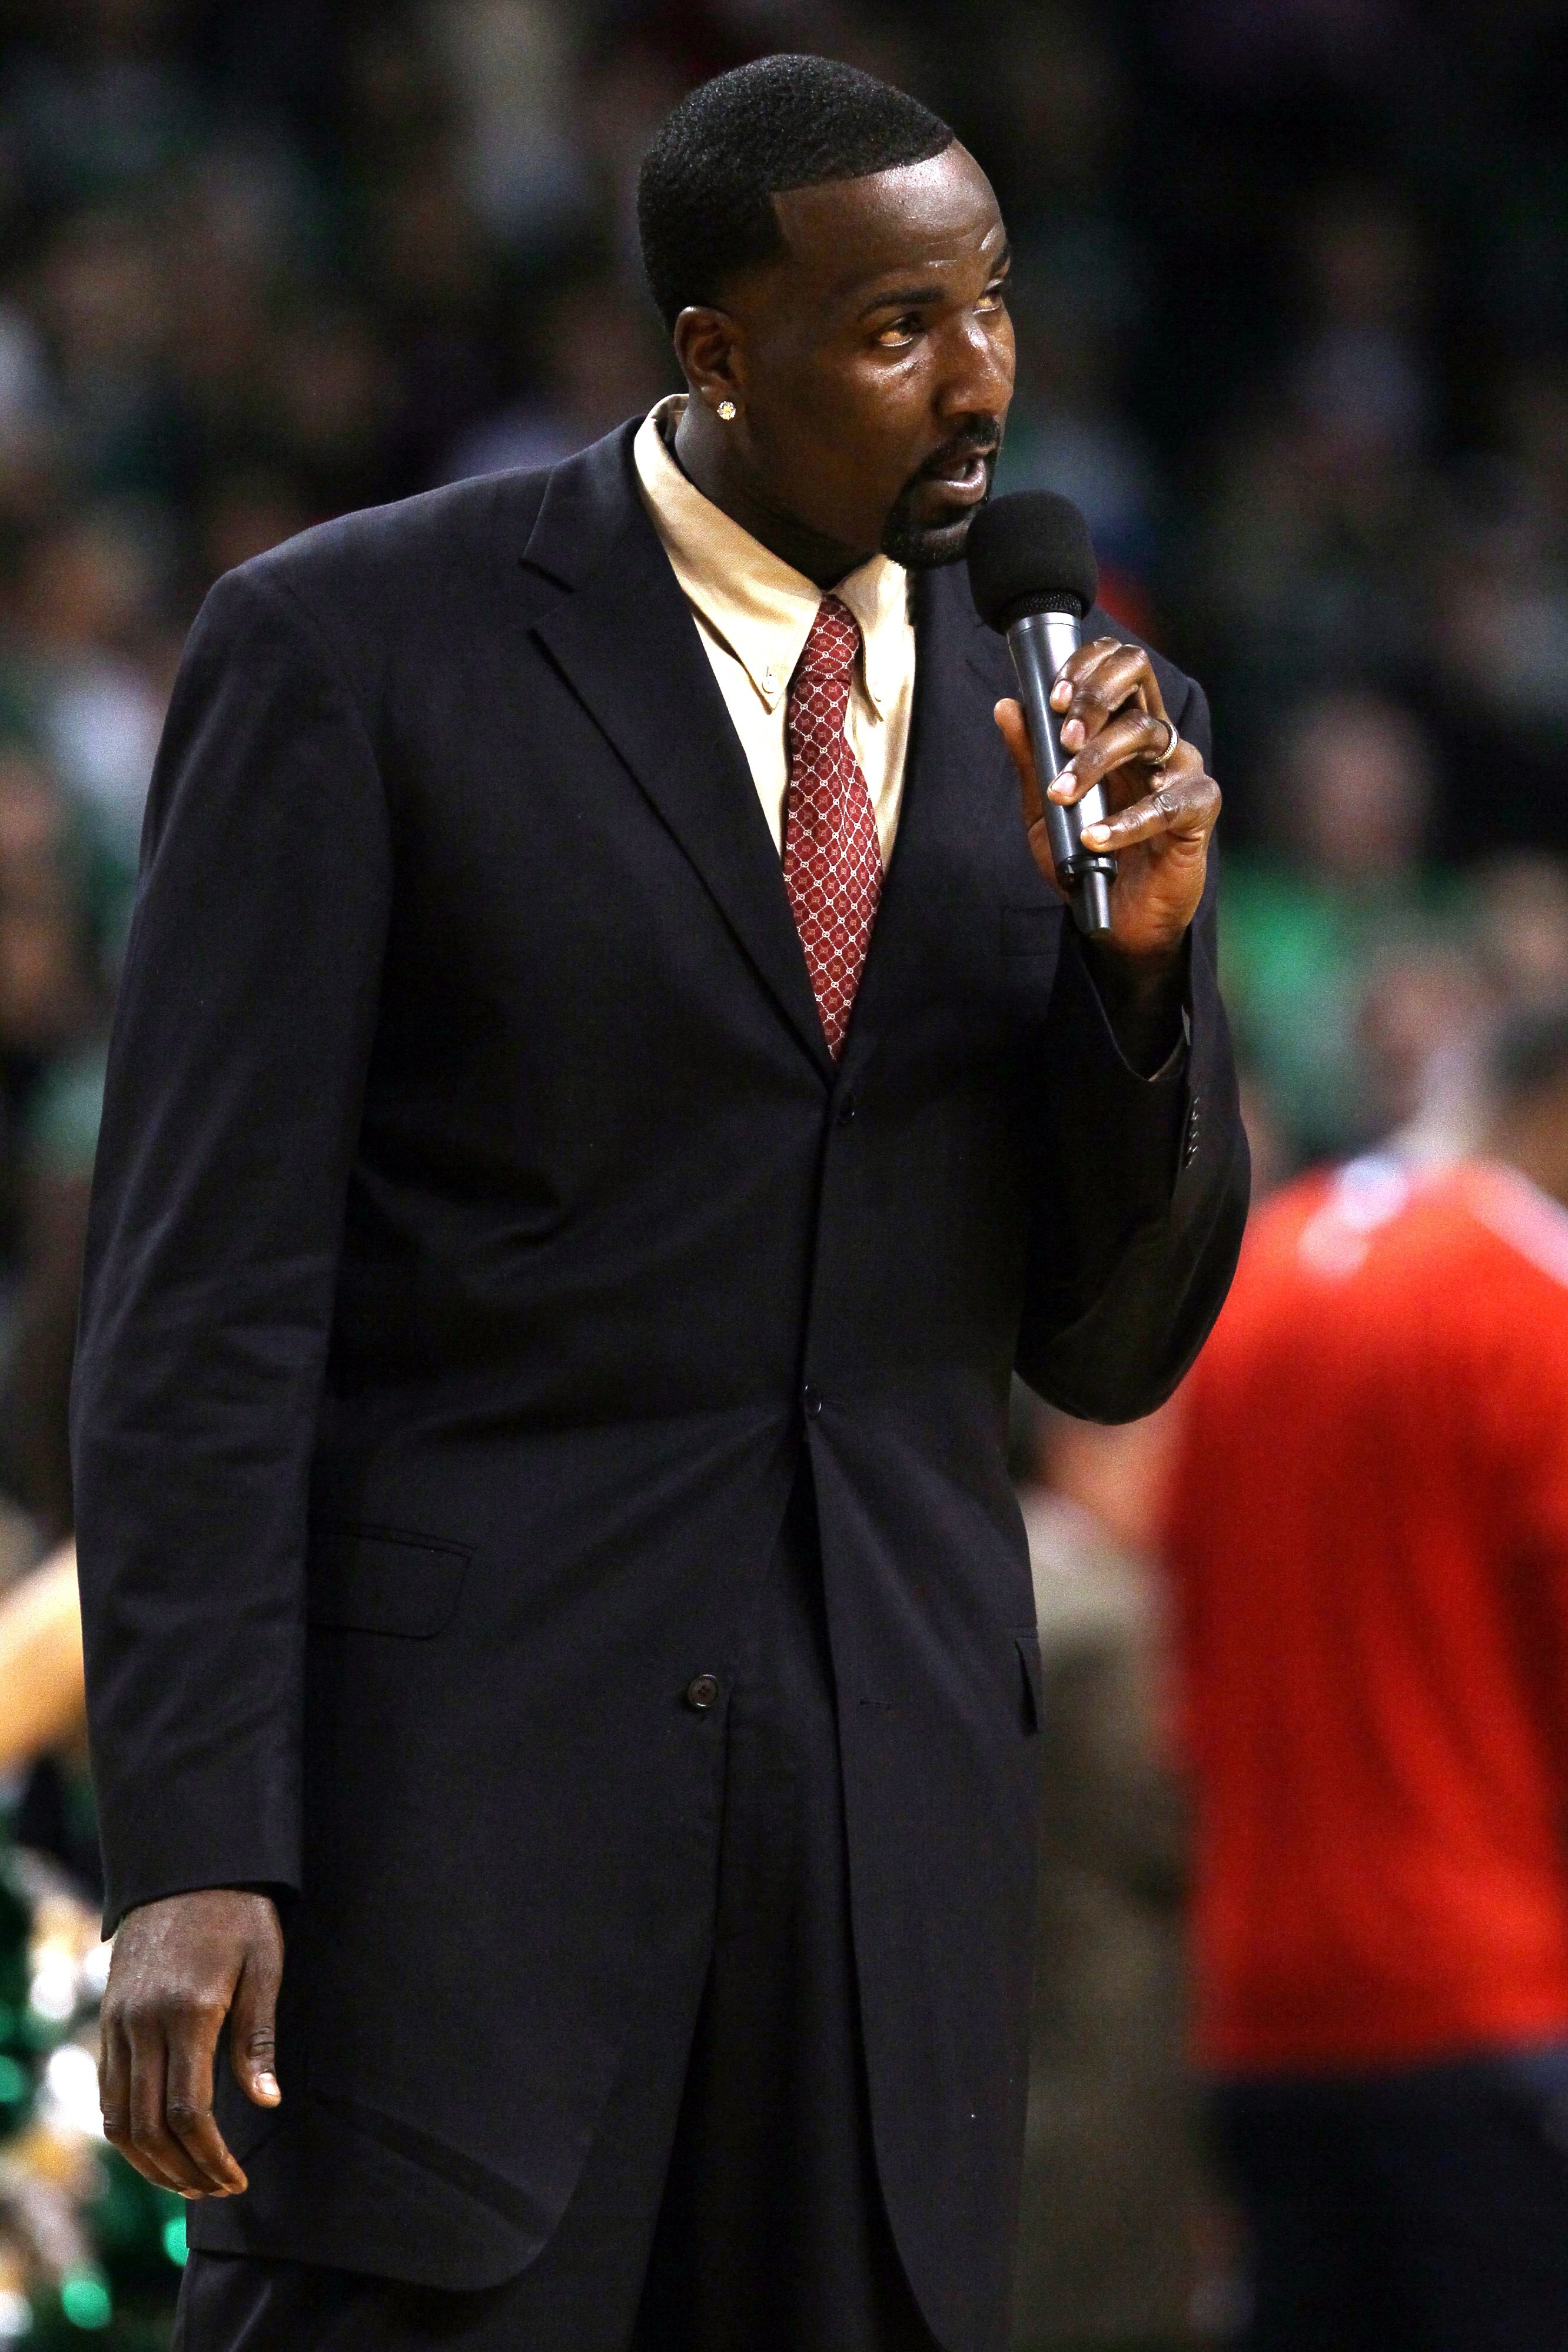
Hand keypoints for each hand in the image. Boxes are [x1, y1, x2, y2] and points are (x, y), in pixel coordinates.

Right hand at [98, 1889, 282, 2197]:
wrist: (187, 1867)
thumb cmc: (238, 1913)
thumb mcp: (263, 1965)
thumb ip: (258, 2038)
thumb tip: (268, 2103)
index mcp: (188, 2012)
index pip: (189, 2112)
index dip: (211, 2156)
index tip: (236, 2180)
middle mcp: (143, 2024)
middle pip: (149, 2126)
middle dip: (182, 2171)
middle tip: (217, 2192)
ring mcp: (118, 2023)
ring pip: (119, 2118)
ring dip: (151, 2162)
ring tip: (188, 2182)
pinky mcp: (109, 2019)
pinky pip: (108, 2092)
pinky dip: (127, 2131)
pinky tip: (156, 2146)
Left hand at [995, 636, 1219, 963]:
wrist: (1116, 918)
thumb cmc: (1084, 856)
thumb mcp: (1043, 809)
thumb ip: (1030, 759)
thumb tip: (1007, 706)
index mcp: (1120, 727)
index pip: (1117, 666)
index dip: (1088, 667)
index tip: (1055, 698)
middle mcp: (1155, 738)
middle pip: (1138, 677)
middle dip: (1095, 697)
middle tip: (1063, 737)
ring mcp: (1180, 769)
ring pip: (1145, 733)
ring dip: (1095, 761)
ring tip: (1062, 795)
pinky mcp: (1198, 810)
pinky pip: (1167, 802)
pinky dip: (1126, 821)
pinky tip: (1094, 838)